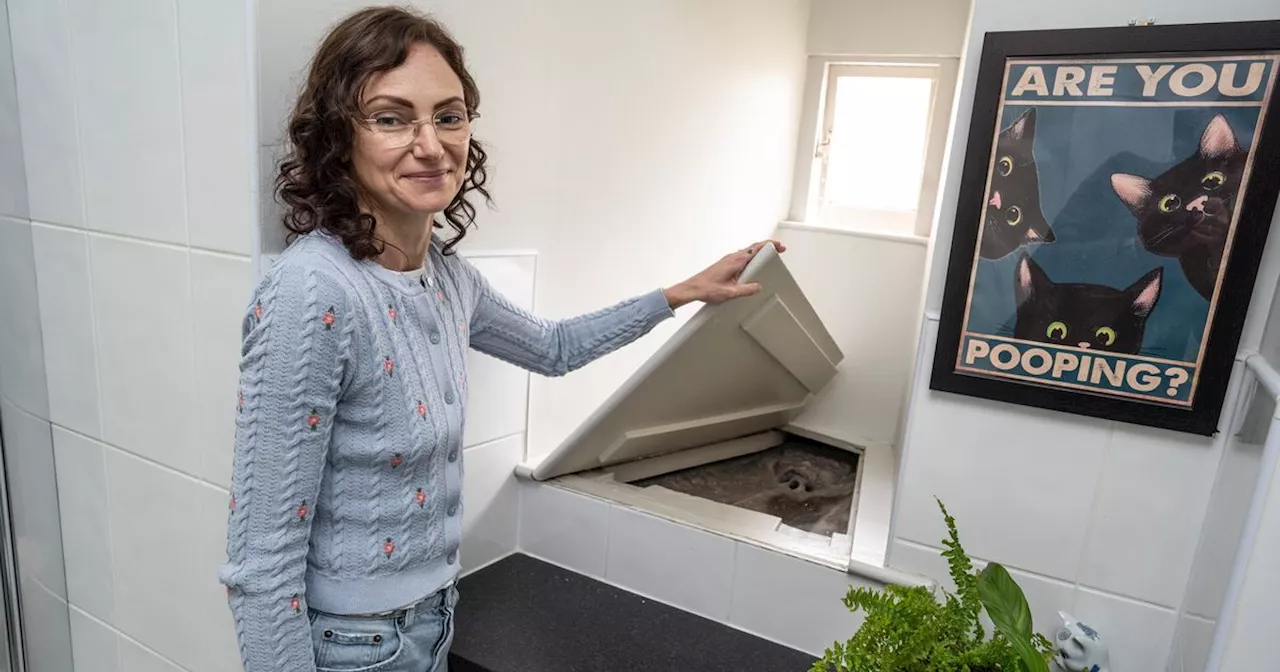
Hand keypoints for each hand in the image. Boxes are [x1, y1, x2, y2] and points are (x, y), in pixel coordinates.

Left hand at [663, 240, 786, 308]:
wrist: (693, 289)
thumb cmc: (707, 289)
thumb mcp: (731, 292)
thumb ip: (746, 290)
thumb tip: (758, 287)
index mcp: (736, 261)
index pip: (755, 248)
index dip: (769, 245)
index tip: (778, 245)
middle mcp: (732, 258)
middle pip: (753, 248)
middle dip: (767, 247)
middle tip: (778, 249)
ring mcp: (728, 260)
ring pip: (747, 252)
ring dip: (759, 252)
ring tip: (768, 256)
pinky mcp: (724, 264)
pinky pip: (741, 257)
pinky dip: (751, 256)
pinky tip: (752, 264)